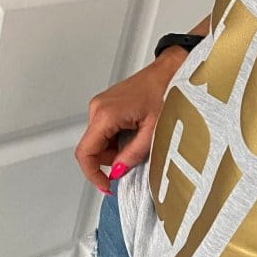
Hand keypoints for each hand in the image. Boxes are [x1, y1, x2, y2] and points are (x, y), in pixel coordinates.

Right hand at [74, 52, 182, 193]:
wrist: (170, 70)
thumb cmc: (166, 91)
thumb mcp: (153, 130)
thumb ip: (133, 154)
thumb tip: (117, 172)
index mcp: (105, 114)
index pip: (85, 153)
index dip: (93, 174)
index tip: (107, 186)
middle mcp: (97, 109)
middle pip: (93, 148)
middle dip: (112, 160)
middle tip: (136, 156)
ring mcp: (100, 106)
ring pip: (100, 141)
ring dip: (117, 149)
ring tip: (141, 139)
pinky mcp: (107, 105)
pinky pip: (106, 131)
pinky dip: (119, 139)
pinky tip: (137, 131)